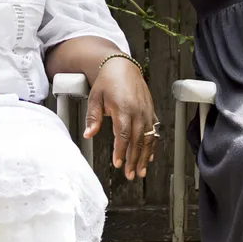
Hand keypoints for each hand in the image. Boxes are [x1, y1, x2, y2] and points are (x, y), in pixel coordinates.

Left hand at [83, 58, 158, 180]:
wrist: (123, 67)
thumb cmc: (108, 82)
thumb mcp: (95, 97)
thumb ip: (93, 117)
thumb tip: (88, 134)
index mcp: (124, 108)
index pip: (123, 135)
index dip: (121, 151)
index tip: (117, 164)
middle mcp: (138, 111)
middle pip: (138, 140)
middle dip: (134, 160)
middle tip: (130, 175)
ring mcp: (146, 112)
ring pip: (148, 138)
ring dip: (145, 156)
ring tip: (141, 171)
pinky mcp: (151, 111)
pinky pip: (154, 131)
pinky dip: (152, 145)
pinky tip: (150, 156)